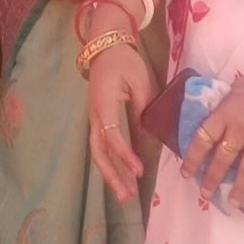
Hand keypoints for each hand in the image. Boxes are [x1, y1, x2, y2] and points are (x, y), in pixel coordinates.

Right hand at [87, 40, 157, 203]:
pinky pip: (102, 147)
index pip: (112, 136)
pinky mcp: (99, 120)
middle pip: (99, 152)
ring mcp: (94, 119)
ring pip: (98, 153)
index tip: (139, 170)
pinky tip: (121, 177)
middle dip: (113, 176)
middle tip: (127, 196)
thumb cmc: (124, 61)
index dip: (125, 155)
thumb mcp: (140, 81)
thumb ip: (144, 108)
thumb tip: (149, 135)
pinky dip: (111, 164)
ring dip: (111, 175)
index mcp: (104, 105)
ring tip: (125, 195)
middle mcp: (95, 116)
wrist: (105, 46)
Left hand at [187, 67, 243, 217]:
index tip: (186, 173)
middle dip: (212, 178)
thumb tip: (214, 128)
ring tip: (232, 204)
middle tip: (205, 194)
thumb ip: (224, 111)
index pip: (203, 138)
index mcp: (226, 114)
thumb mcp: (234, 92)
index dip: (193, 158)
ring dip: (238, 189)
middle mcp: (241, 130)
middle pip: (223, 159)